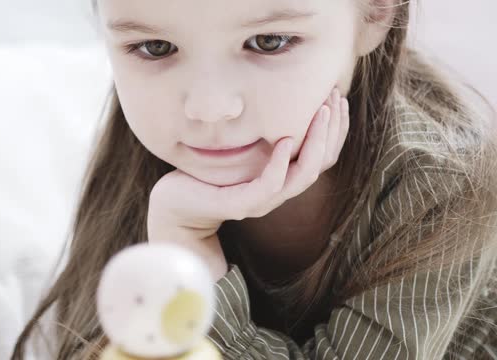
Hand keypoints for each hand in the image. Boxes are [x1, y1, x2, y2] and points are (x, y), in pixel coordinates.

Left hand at [147, 88, 349, 280]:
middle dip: (333, 129)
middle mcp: (278, 192)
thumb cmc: (206, 173)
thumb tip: (274, 101)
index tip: (337, 97)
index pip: (322, 156)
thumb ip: (260, 136)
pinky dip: (279, 162)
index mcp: (282, 178)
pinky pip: (269, 184)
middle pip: (321, 163)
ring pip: (303, 175)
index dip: (335, 129)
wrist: (175, 205)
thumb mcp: (239, 151)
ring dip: (315, 142)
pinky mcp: (240, 204)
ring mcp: (261, 201)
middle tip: (335, 98)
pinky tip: (283, 140)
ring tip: (320, 113)